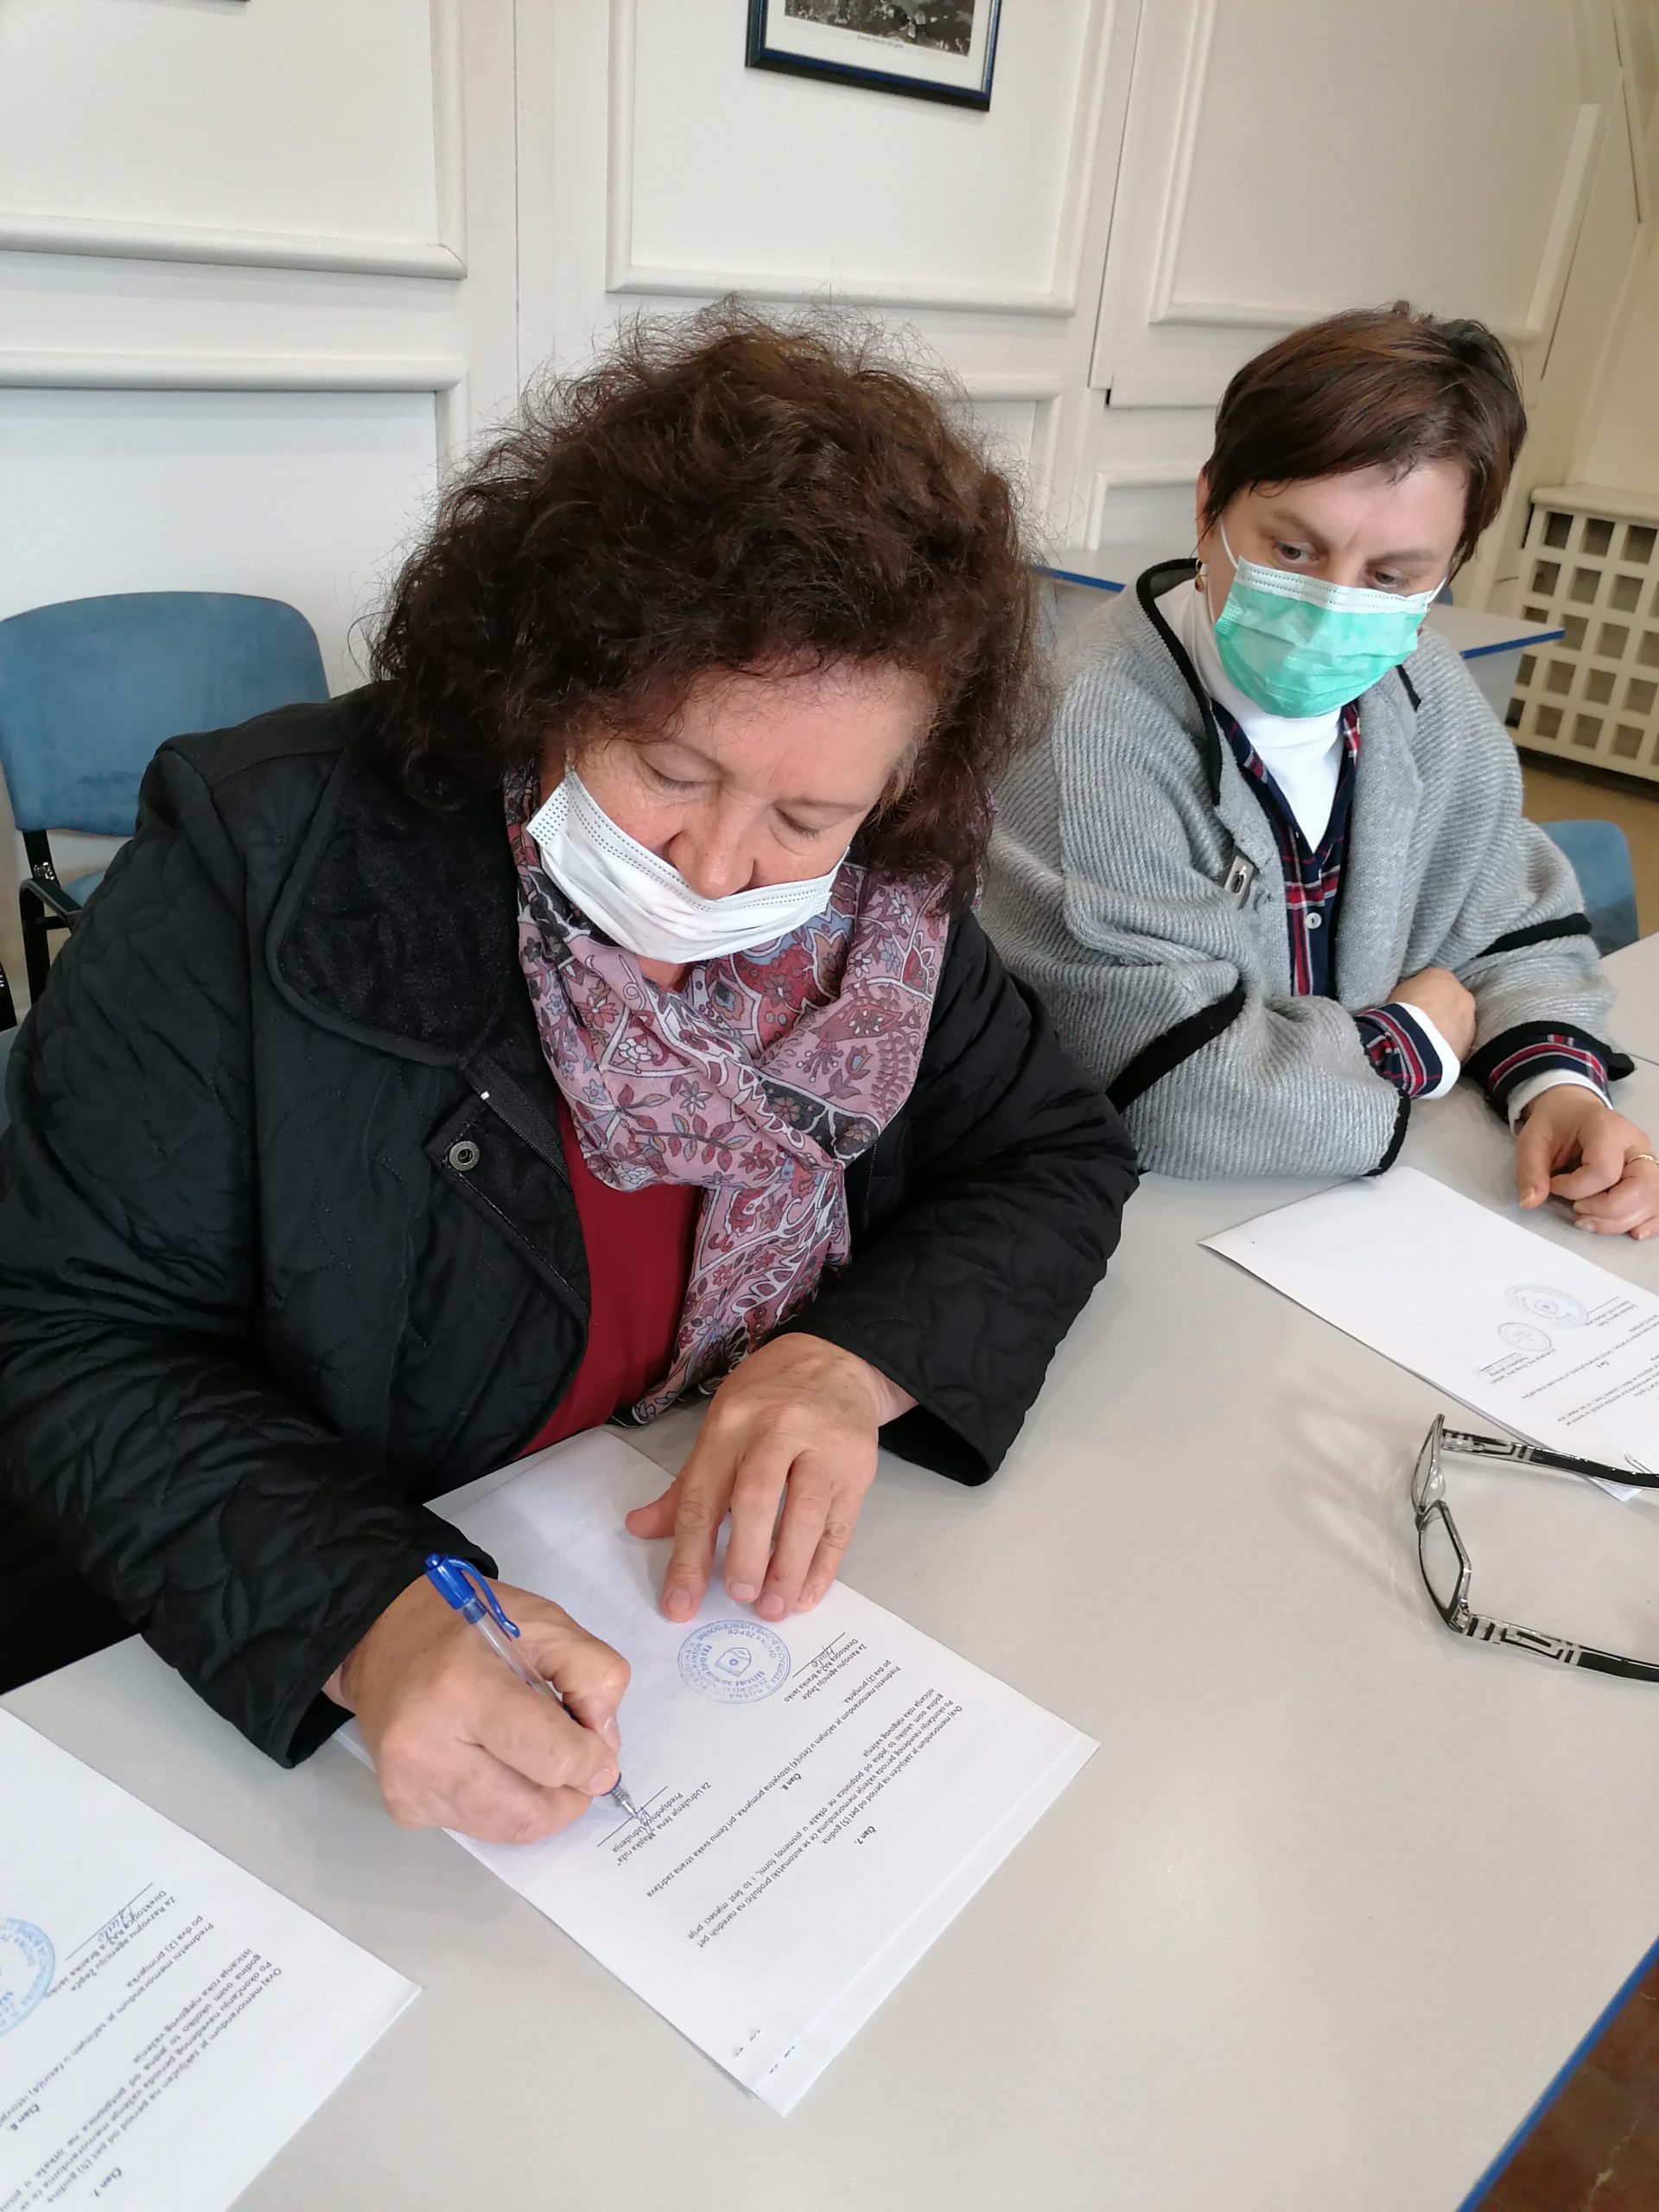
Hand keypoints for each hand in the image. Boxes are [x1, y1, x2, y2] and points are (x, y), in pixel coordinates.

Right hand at [328, 1574, 629, 1843]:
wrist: (381, 1636)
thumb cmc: (466, 1623)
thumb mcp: (543, 1622)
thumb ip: (592, 1675)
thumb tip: (603, 1751)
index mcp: (464, 1686)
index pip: (551, 1757)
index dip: (591, 1760)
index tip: (597, 1747)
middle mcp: (426, 1745)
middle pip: (529, 1811)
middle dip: (570, 1795)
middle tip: (578, 1767)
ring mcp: (408, 1783)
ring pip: (506, 1829)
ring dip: (540, 1805)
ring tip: (538, 1761)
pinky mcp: (402, 1806)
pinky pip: (475, 1828)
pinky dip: (502, 1806)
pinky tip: (493, 1763)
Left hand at [625, 1333, 914, 1622]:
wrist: (836, 1359)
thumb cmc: (768, 1398)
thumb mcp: (720, 1425)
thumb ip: (686, 1484)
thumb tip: (640, 1528)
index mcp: (729, 1425)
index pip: (702, 1496)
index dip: (688, 1556)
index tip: (679, 1605)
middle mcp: (775, 1431)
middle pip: (755, 1498)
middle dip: (744, 1556)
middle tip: (739, 1598)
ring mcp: (822, 1447)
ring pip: (805, 1513)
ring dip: (787, 1568)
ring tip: (773, 1608)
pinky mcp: (858, 1466)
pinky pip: (841, 1524)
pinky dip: (824, 1565)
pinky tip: (807, 1594)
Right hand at [1389, 967, 1477, 1061]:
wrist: (1414, 1041)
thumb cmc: (1402, 1012)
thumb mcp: (1399, 992)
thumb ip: (1413, 991)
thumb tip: (1414, 999)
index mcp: (1442, 976)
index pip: (1435, 980)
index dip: (1424, 993)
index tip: (1415, 1003)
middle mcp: (1462, 993)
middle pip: (1452, 999)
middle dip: (1441, 1009)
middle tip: (1424, 1021)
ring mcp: (1469, 1018)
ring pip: (1458, 1020)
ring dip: (1448, 1027)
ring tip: (1429, 1039)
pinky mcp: (1469, 1040)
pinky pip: (1458, 1039)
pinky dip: (1450, 1042)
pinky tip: (1435, 1050)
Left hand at [1514, 1087, 1658, 1238]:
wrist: (1572, 1111)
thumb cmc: (1555, 1126)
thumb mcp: (1532, 1140)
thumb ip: (1530, 1170)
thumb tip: (1529, 1202)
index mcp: (1607, 1128)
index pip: (1603, 1171)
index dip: (1575, 1188)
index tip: (1554, 1185)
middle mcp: (1636, 1143)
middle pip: (1641, 1187)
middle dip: (1607, 1210)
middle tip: (1577, 1210)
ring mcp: (1647, 1160)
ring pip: (1652, 1199)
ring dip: (1621, 1221)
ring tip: (1589, 1221)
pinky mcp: (1650, 1175)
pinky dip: (1648, 1221)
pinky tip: (1632, 1232)